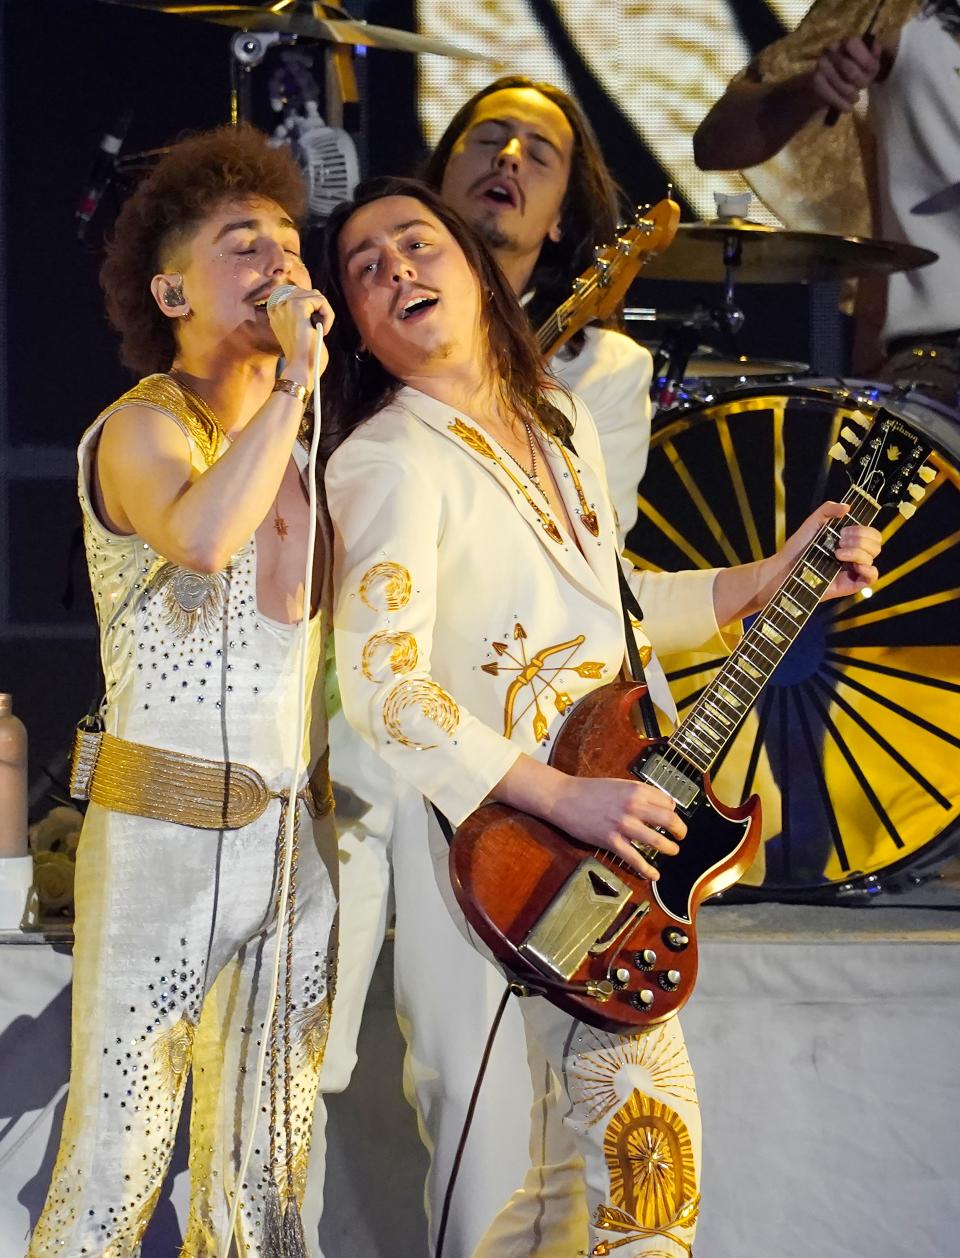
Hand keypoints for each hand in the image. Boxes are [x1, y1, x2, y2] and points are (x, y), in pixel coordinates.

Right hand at [267, 286, 334, 383]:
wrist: (301, 367)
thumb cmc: (303, 355)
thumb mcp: (300, 330)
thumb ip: (303, 313)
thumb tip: (315, 299)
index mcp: (275, 312)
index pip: (296, 294)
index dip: (311, 306)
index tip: (313, 324)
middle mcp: (277, 306)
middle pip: (306, 291)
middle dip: (319, 308)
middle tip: (320, 328)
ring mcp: (285, 304)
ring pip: (315, 295)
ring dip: (325, 312)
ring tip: (322, 329)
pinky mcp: (297, 305)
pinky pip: (321, 300)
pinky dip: (328, 315)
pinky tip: (324, 330)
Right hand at [549, 776, 685, 880]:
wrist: (563, 798)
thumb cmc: (589, 790)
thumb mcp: (619, 784)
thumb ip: (640, 792)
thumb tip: (663, 803)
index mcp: (636, 790)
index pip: (668, 802)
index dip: (674, 811)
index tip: (673, 817)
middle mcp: (633, 806)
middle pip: (669, 820)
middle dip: (680, 830)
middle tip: (681, 835)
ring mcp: (623, 825)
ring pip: (657, 841)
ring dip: (670, 848)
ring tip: (672, 850)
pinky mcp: (611, 841)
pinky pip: (635, 859)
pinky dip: (647, 869)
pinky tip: (654, 875)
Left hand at [759, 501, 880, 605]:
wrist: (786, 568)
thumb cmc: (798, 546)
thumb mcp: (813, 522)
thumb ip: (828, 509)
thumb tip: (847, 507)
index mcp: (849, 539)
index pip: (871, 533)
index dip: (862, 530)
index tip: (843, 531)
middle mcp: (854, 553)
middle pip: (876, 544)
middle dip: (860, 539)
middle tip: (839, 541)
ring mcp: (853, 569)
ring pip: (872, 557)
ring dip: (857, 552)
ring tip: (837, 554)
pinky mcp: (851, 584)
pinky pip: (872, 577)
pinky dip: (869, 570)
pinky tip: (855, 566)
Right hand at [808, 36, 881, 113]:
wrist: (822, 89)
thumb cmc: (848, 74)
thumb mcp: (864, 65)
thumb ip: (873, 56)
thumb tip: (876, 48)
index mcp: (844, 42)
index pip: (854, 44)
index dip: (865, 59)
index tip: (872, 70)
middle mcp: (830, 50)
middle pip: (850, 69)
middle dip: (861, 82)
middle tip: (863, 87)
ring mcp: (821, 65)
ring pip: (843, 87)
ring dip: (852, 97)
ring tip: (854, 98)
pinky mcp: (815, 82)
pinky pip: (833, 97)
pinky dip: (843, 105)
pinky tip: (847, 108)